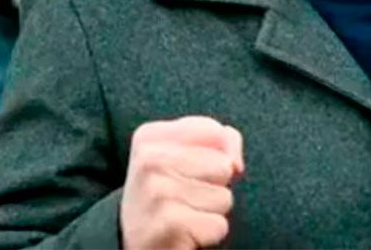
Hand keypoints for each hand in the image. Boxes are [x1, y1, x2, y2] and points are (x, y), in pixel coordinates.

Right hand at [120, 116, 243, 249]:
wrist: (135, 243)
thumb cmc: (168, 195)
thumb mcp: (185, 155)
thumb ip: (221, 140)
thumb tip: (236, 165)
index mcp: (150, 136)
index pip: (216, 132)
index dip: (219, 155)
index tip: (191, 171)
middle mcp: (149, 160)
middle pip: (224, 166)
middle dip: (214, 186)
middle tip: (183, 198)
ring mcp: (157, 192)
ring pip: (225, 197)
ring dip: (211, 211)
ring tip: (183, 215)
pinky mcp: (170, 224)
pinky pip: (220, 225)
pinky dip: (208, 234)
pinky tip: (183, 234)